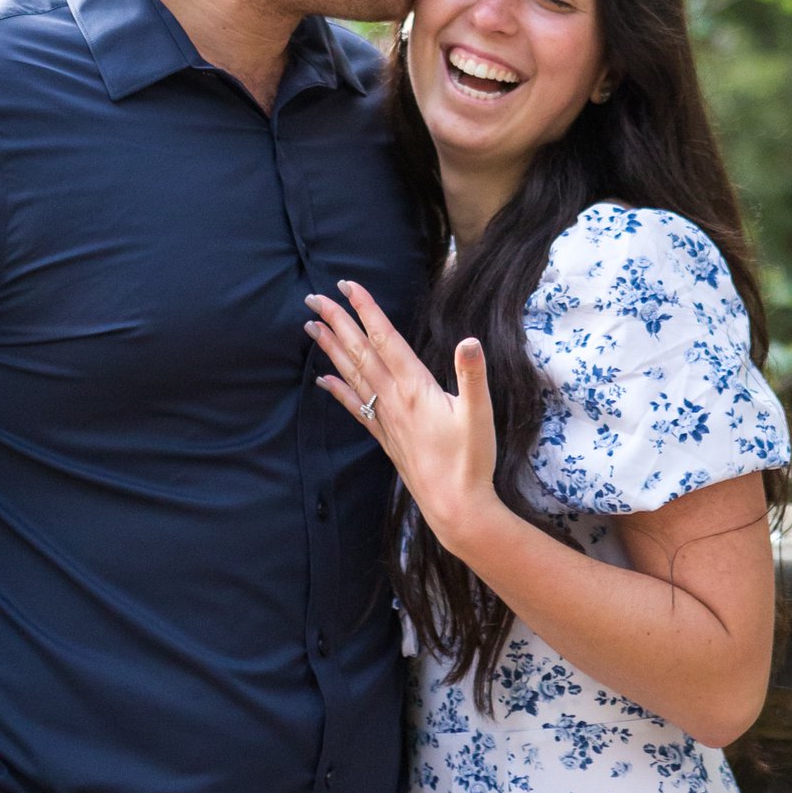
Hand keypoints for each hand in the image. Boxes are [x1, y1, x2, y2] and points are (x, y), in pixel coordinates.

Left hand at [306, 279, 498, 559]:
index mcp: (414, 388)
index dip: (367, 310)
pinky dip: (337, 389)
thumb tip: (470, 341)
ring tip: (311, 327)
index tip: (348, 285)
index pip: (385, 339)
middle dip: (337, 322)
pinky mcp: (385, 437)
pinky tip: (322, 380)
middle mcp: (393, 400)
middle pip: (359, 352)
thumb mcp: (480, 414)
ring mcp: (385, 419)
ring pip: (352, 375)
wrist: (454, 507)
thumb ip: (473, 376)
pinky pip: (355, 406)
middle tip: (313, 298)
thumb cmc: (471, 460)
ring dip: (331, 349)